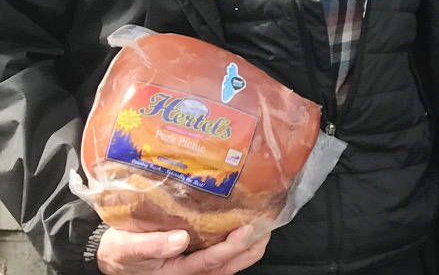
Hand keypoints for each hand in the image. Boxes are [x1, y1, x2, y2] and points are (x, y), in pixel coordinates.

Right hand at [96, 225, 268, 274]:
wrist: (111, 257)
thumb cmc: (119, 252)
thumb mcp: (127, 247)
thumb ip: (152, 245)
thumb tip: (181, 239)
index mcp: (175, 272)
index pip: (209, 262)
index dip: (230, 248)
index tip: (246, 231)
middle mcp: (189, 273)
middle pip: (227, 266)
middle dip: (249, 249)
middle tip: (267, 228)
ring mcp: (193, 268)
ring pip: (228, 265)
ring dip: (248, 249)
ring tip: (264, 228)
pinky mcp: (194, 261)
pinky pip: (221, 258)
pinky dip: (237, 247)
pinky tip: (246, 229)